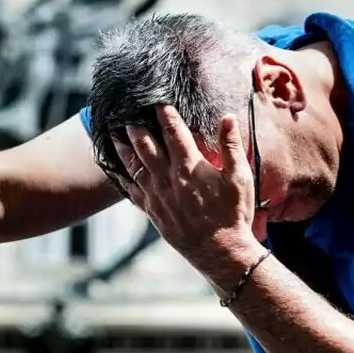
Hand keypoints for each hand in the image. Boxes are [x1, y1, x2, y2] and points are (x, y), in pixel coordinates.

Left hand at [112, 105, 263, 263]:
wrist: (222, 252)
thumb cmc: (234, 214)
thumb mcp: (240, 177)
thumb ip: (231, 145)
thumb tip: (226, 117)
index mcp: (190, 167)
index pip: (174, 132)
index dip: (165, 114)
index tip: (157, 101)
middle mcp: (169, 179)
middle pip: (146, 146)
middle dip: (135, 127)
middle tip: (125, 112)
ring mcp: (157, 196)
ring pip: (133, 166)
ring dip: (122, 148)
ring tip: (113, 133)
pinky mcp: (152, 212)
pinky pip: (131, 190)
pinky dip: (122, 176)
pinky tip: (117, 168)